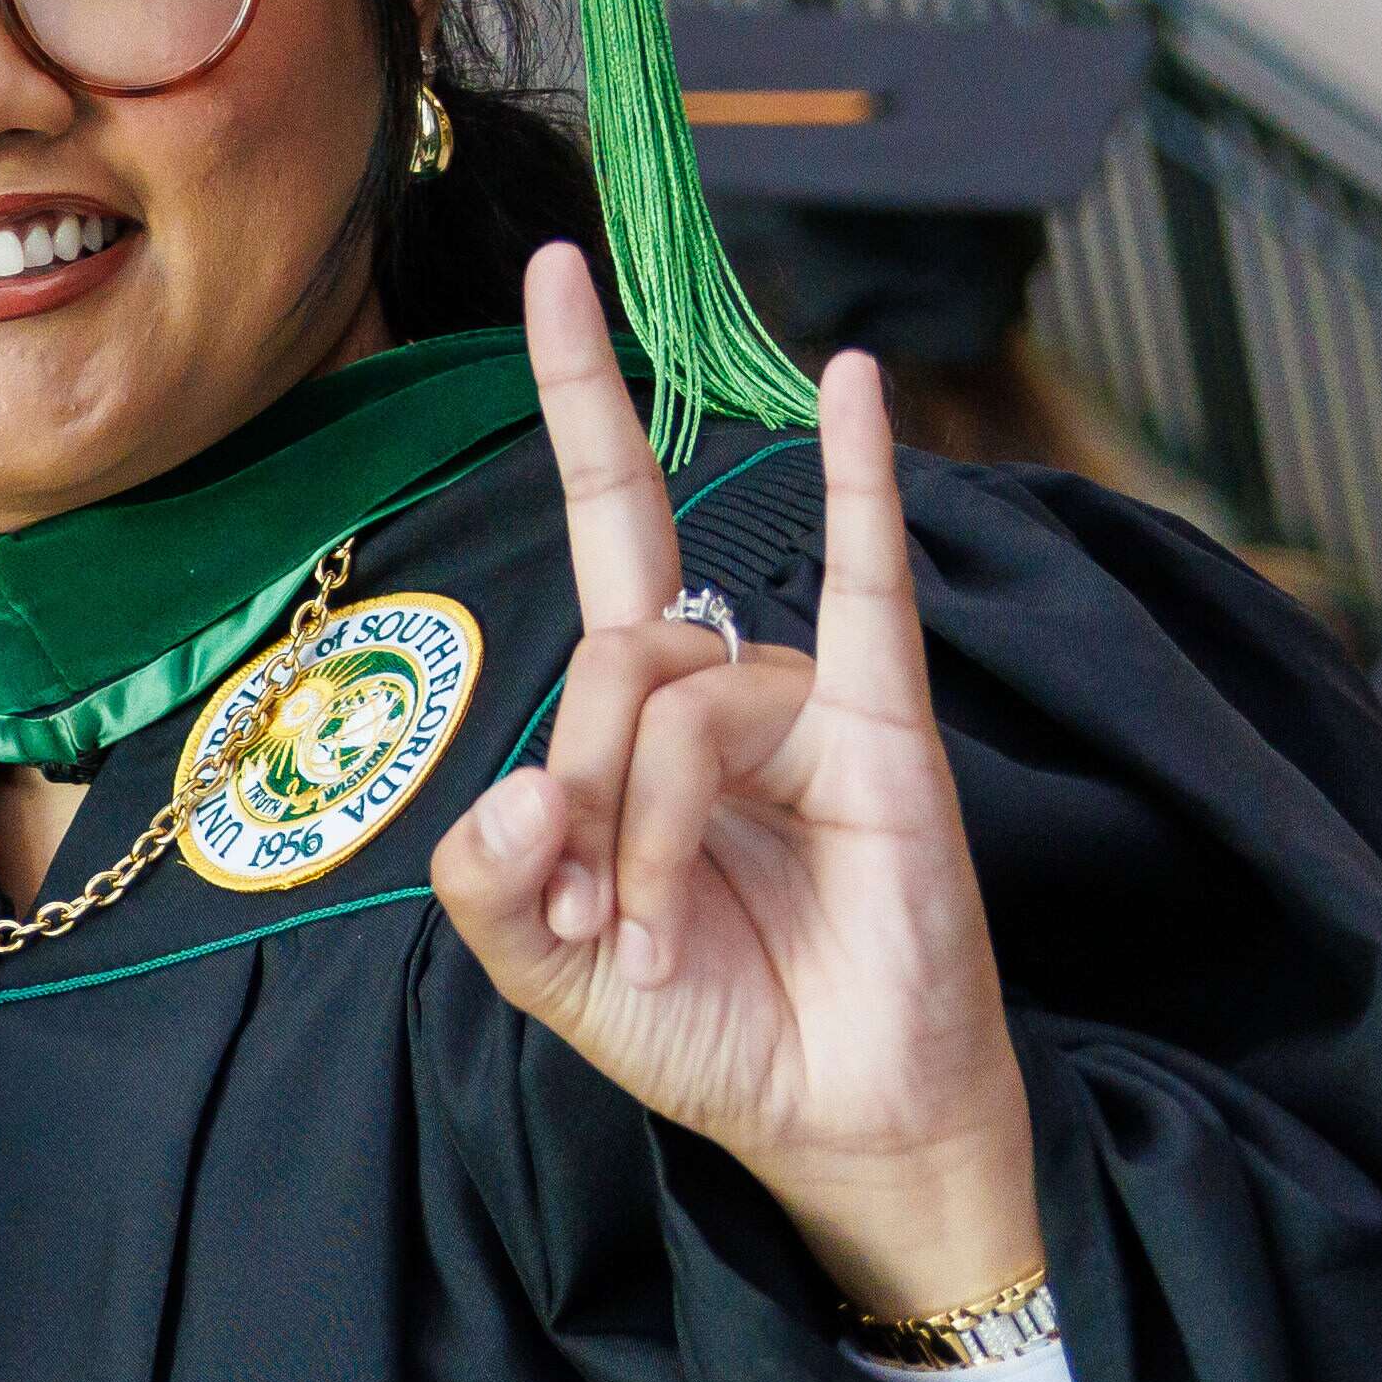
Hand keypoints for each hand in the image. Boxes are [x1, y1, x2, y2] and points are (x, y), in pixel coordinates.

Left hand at [431, 249, 1048, 1324]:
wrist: (833, 1112)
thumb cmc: (705, 1025)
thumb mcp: (550, 970)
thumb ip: (494, 890)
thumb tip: (511, 797)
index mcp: (633, 716)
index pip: (607, 529)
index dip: (581, 399)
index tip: (548, 269)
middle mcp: (718, 683)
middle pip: (615, 655)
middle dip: (582, 797)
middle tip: (599, 921)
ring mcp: (805, 702)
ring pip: (688, 703)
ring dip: (654, 838)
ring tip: (668, 942)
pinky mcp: (887, 734)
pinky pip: (872, 585)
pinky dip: (861, 484)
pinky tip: (858, 384)